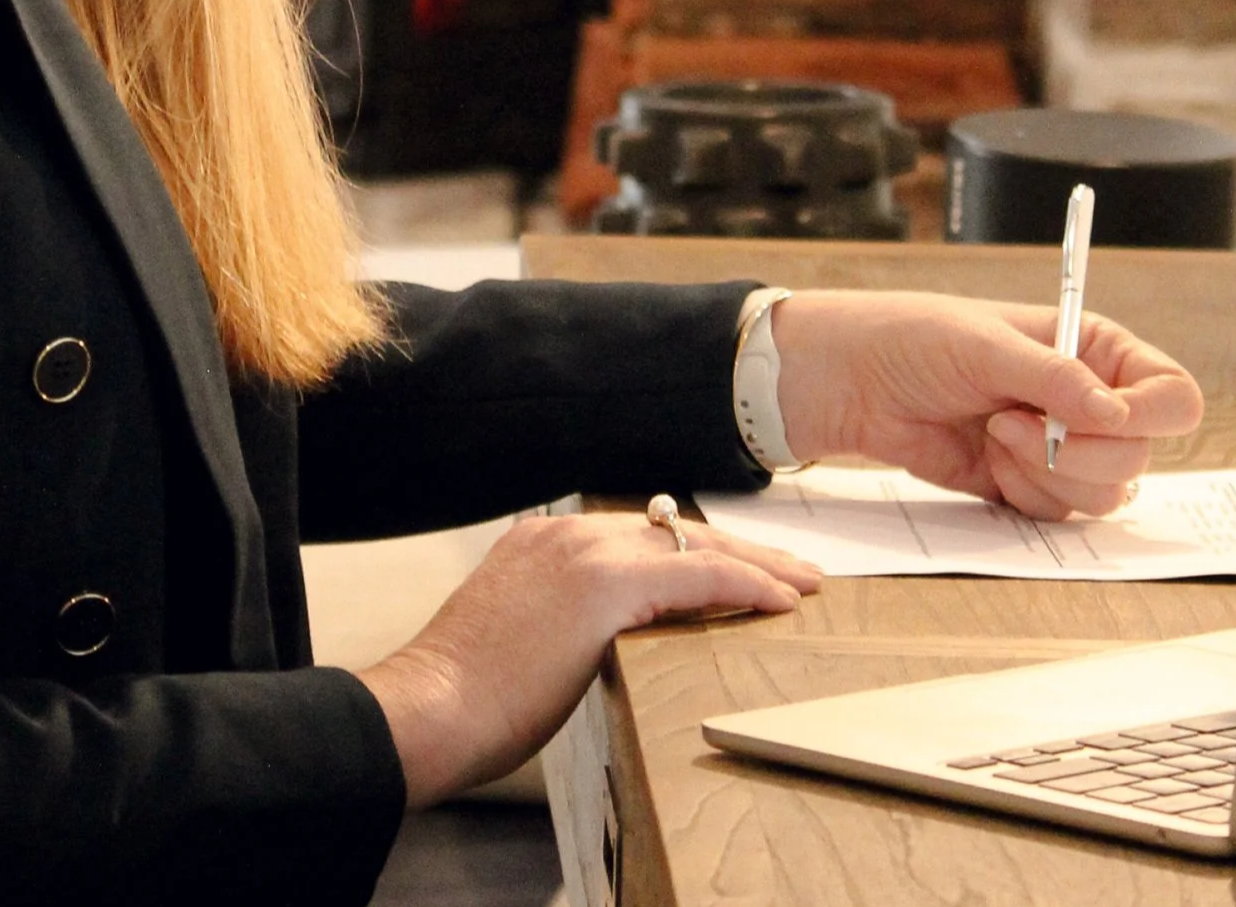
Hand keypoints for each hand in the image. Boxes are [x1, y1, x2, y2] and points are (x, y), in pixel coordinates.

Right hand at [355, 511, 819, 807]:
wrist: (434, 704)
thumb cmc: (466, 693)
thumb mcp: (518, 638)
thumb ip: (560, 623)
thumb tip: (594, 644)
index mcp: (540, 541)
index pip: (637, 536)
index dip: (691, 550)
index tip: (731, 567)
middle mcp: (566, 534)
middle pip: (672, 530)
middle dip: (736, 548)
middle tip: (788, 568)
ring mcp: (585, 552)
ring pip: (694, 543)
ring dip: (755, 562)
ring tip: (801, 582)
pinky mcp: (606, 584)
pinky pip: (697, 574)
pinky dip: (745, 582)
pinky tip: (779, 599)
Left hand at [771, 291, 1204, 521]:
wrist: (853, 384)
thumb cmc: (912, 339)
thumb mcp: (981, 345)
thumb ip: (1053, 378)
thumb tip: (1116, 413)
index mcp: (1093, 349)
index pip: (1171, 393)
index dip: (1154, 414)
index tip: (1109, 418)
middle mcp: (1089, 401)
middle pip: (1141, 454)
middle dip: (1076, 450)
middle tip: (1010, 421)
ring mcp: (1062, 447)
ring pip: (1107, 494)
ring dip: (1046, 473)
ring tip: (993, 434)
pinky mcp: (1031, 484)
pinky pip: (1061, 513)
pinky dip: (1026, 495)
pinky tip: (986, 461)